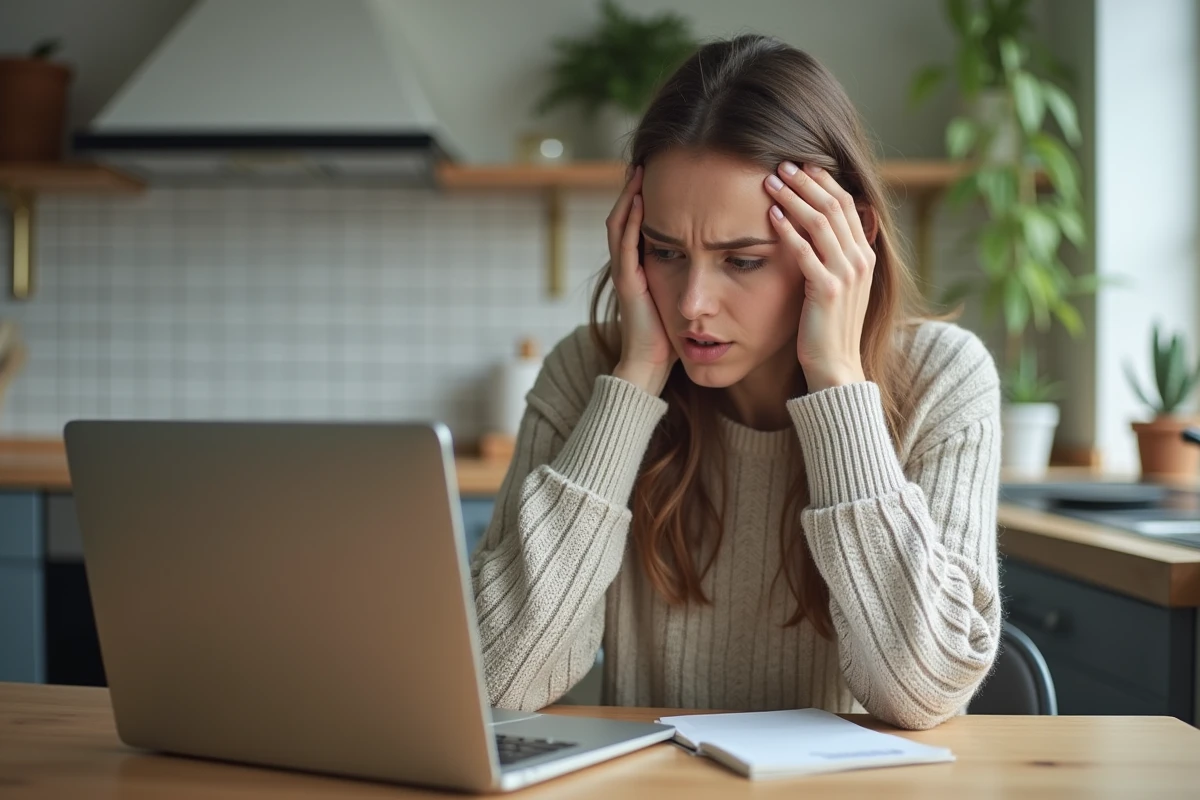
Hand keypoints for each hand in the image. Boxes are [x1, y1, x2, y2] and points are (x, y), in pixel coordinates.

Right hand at [607, 165, 676, 395]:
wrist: (653, 367)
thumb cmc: (674, 339)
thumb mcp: (689, 299)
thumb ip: (698, 277)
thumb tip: (728, 258)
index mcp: (646, 267)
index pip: (644, 224)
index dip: (652, 199)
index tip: (669, 174)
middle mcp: (632, 266)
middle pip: (629, 216)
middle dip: (637, 189)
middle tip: (650, 160)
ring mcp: (627, 272)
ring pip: (621, 224)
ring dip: (630, 196)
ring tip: (642, 169)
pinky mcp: (627, 282)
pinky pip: (625, 244)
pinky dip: (631, 220)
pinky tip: (641, 199)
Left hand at [764, 162, 875, 391]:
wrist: (836, 366)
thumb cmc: (829, 326)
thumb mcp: (838, 285)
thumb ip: (832, 255)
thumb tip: (815, 225)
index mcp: (864, 255)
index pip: (847, 204)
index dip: (823, 181)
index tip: (800, 165)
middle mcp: (860, 260)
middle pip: (835, 206)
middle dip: (806, 182)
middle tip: (781, 165)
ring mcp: (846, 275)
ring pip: (821, 223)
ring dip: (794, 199)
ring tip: (771, 183)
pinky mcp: (827, 290)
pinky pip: (806, 253)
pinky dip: (789, 232)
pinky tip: (772, 217)